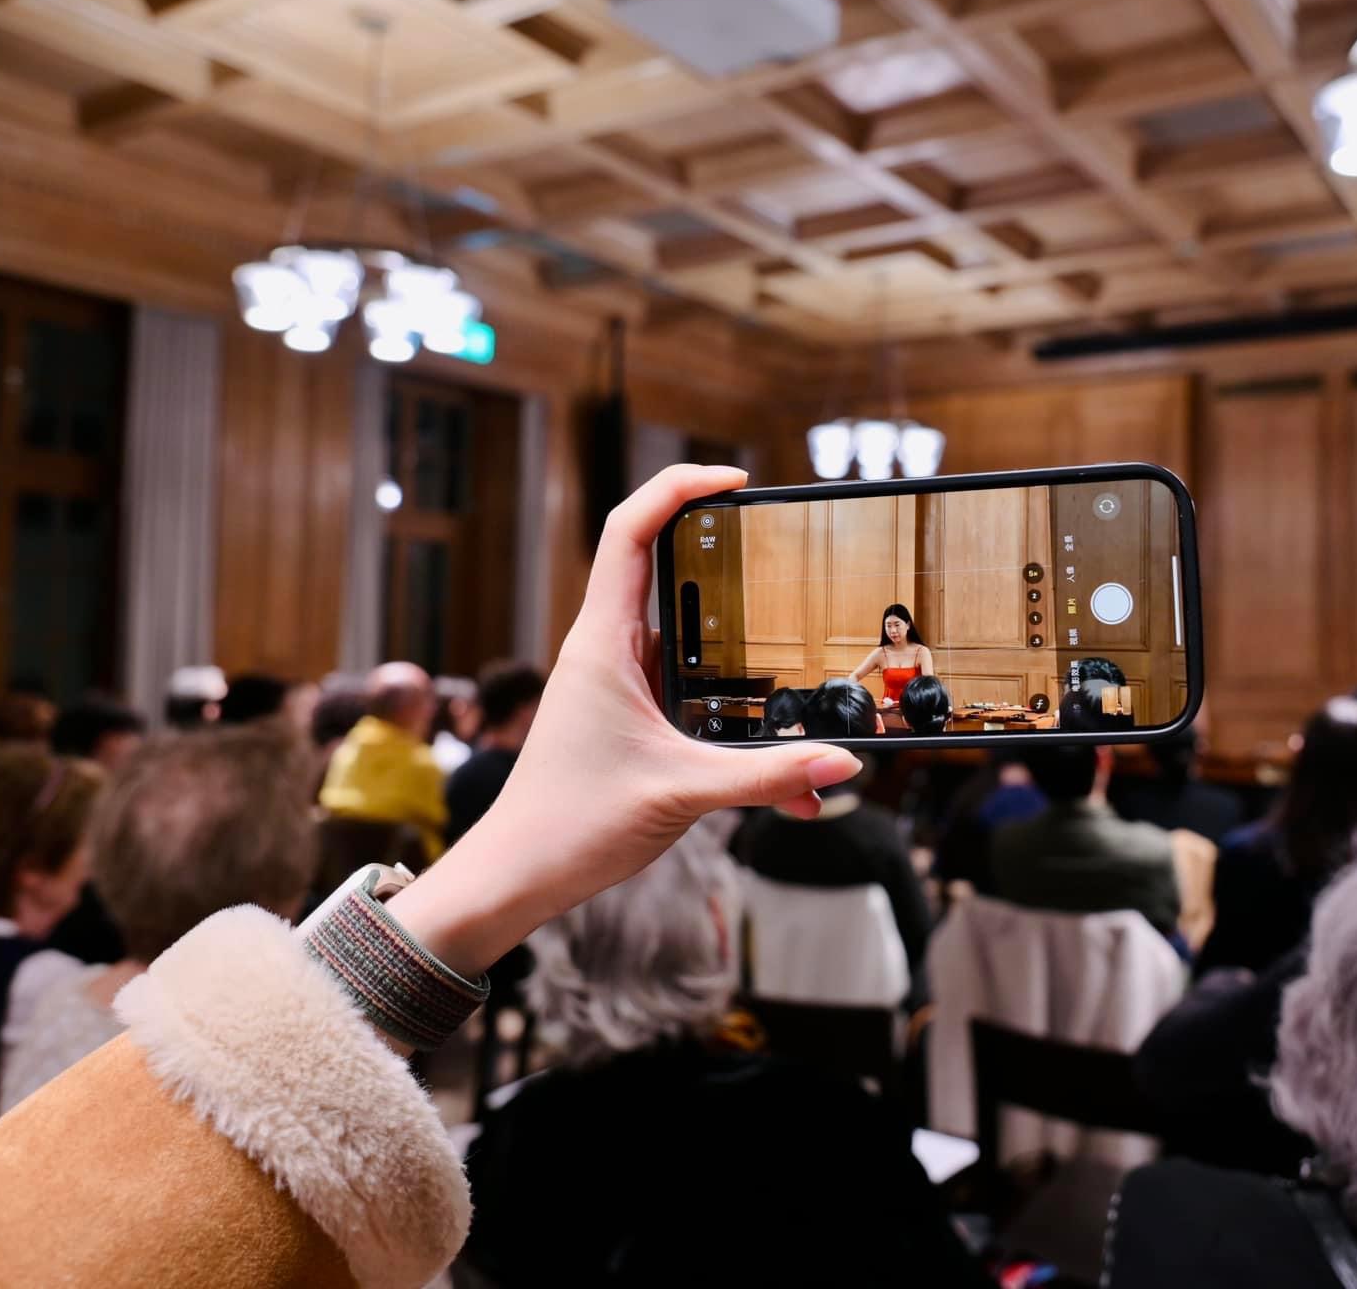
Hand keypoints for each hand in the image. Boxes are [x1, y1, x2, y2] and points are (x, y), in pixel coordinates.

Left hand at [387, 465, 861, 974]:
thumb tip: (840, 764)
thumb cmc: (570, 825)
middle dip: (722, 554)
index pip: (631, 531)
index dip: (679, 488)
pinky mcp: (626, 720)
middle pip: (661, 569)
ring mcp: (615, 685)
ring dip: (734, 645)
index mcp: (603, 644)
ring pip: (682, 639)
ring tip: (791, 643)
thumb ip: (767, 777)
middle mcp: (605, 653)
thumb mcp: (681, 794)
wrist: (516, 877)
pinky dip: (730, 712)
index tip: (735, 480)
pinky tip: (777, 761)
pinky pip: (685, 692)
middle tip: (778, 548)